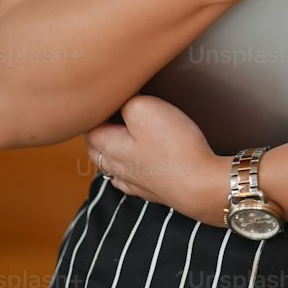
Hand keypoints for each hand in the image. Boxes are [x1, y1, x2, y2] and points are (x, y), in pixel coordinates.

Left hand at [84, 95, 232, 227]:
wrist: (199, 185)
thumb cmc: (173, 146)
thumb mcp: (145, 108)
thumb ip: (125, 102)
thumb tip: (120, 99)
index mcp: (109, 147)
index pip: (88, 127)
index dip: (93, 111)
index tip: (102, 97)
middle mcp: (116, 167)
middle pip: (95, 148)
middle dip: (97, 129)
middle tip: (107, 111)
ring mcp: (133, 182)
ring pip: (110, 165)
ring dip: (109, 150)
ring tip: (117, 133)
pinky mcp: (152, 190)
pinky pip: (128, 179)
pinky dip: (125, 168)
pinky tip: (133, 164)